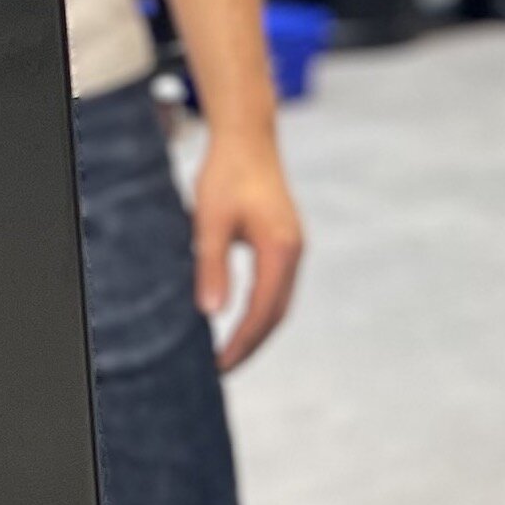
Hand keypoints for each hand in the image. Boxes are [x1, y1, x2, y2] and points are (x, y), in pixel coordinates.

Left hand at [190, 122, 304, 371]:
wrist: (247, 137)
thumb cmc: (226, 175)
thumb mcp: (210, 223)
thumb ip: (212, 268)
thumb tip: (211, 314)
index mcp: (280, 251)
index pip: (262, 312)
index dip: (241, 343)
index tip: (219, 366)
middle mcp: (294, 252)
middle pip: (277, 314)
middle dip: (251, 344)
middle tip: (223, 368)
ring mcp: (293, 246)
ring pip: (280, 301)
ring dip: (258, 328)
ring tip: (230, 350)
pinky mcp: (286, 240)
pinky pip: (278, 286)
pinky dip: (261, 308)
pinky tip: (241, 316)